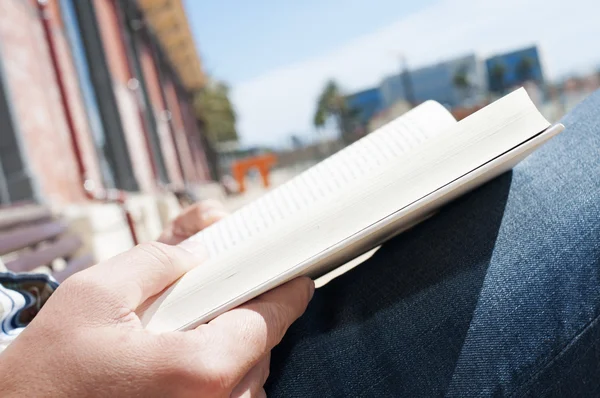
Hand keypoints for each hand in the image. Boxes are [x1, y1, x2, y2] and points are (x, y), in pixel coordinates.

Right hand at [0, 202, 313, 396]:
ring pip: (248, 372)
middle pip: (261, 344)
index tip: (298, 274)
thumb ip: (158, 260)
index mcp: (202, 371)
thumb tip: (200, 241)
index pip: (272, 318)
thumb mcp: (95, 296)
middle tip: (217, 291)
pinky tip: (180, 357)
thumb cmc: (50, 376)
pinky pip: (231, 395)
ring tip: (185, 329)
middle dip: (244, 311)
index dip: (287, 289)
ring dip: (229, 343)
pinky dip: (217, 369)